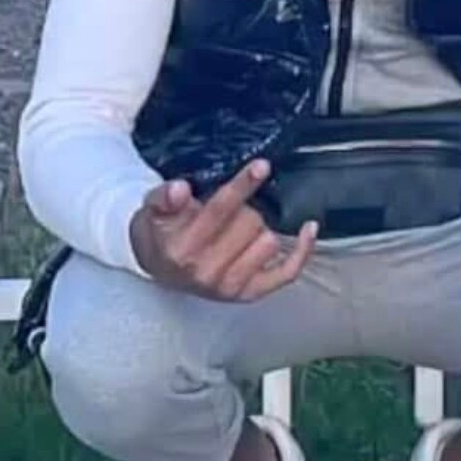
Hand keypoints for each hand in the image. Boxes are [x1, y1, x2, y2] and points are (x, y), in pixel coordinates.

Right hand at [129, 158, 316, 301]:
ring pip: (268, 240)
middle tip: (229, 205)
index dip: (242, 185)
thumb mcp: (152, 209)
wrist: (159, 267)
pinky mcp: (249, 293)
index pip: (220, 210)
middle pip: (249, 222)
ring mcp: (230, 286)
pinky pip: (286, 272)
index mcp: (182, 249)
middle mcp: (207, 272)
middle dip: (243, 206)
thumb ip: (164, 198)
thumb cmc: (160, 233)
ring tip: (239, 225)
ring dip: (258, 226)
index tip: (262, 166)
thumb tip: (179, 189)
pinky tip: (308, 229)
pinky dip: (300, 251)